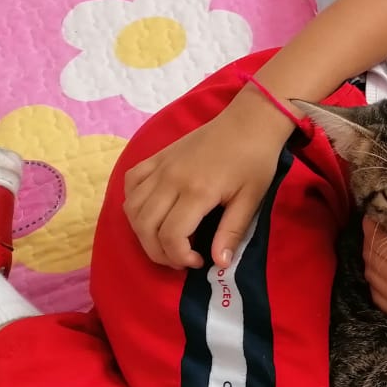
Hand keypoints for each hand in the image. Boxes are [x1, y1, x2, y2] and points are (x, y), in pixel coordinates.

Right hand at [123, 98, 291, 269]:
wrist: (249, 121)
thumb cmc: (256, 160)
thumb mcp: (252, 199)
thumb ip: (232, 232)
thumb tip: (220, 264)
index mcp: (197, 191)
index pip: (170, 236)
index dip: (179, 257)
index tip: (199, 262)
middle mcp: (171, 179)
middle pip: (145, 226)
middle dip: (159, 252)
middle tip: (181, 259)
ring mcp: (160, 166)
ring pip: (132, 208)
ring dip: (143, 233)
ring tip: (166, 241)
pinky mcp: (157, 156)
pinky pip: (131, 183)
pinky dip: (134, 203)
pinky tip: (151, 212)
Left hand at [362, 218, 386, 341]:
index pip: (380, 240)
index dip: (373, 224)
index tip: (376, 212)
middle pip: (371, 254)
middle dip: (369, 236)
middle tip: (376, 224)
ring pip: (369, 272)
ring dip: (369, 256)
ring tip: (378, 244)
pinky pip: (374, 292)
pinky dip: (373, 277)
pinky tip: (382, 272)